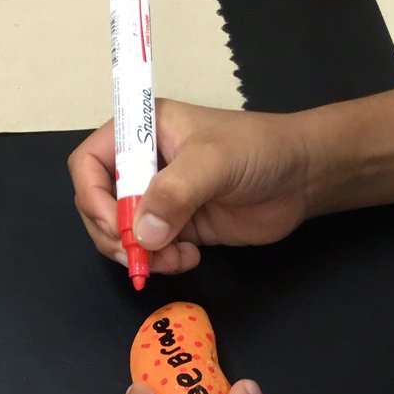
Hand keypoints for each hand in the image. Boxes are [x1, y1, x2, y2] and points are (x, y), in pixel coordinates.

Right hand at [68, 100, 310, 275]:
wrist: (303, 175)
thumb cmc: (260, 150)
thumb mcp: (214, 162)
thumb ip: (175, 193)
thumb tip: (142, 233)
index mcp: (142, 132)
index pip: (89, 163)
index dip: (93, 196)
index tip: (116, 224)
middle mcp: (144, 164)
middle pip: (99, 204)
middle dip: (114, 233)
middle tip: (139, 255)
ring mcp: (160, 198)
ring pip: (122, 232)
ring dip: (138, 253)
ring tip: (172, 259)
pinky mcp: (178, 226)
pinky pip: (150, 249)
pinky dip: (159, 261)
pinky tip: (188, 259)